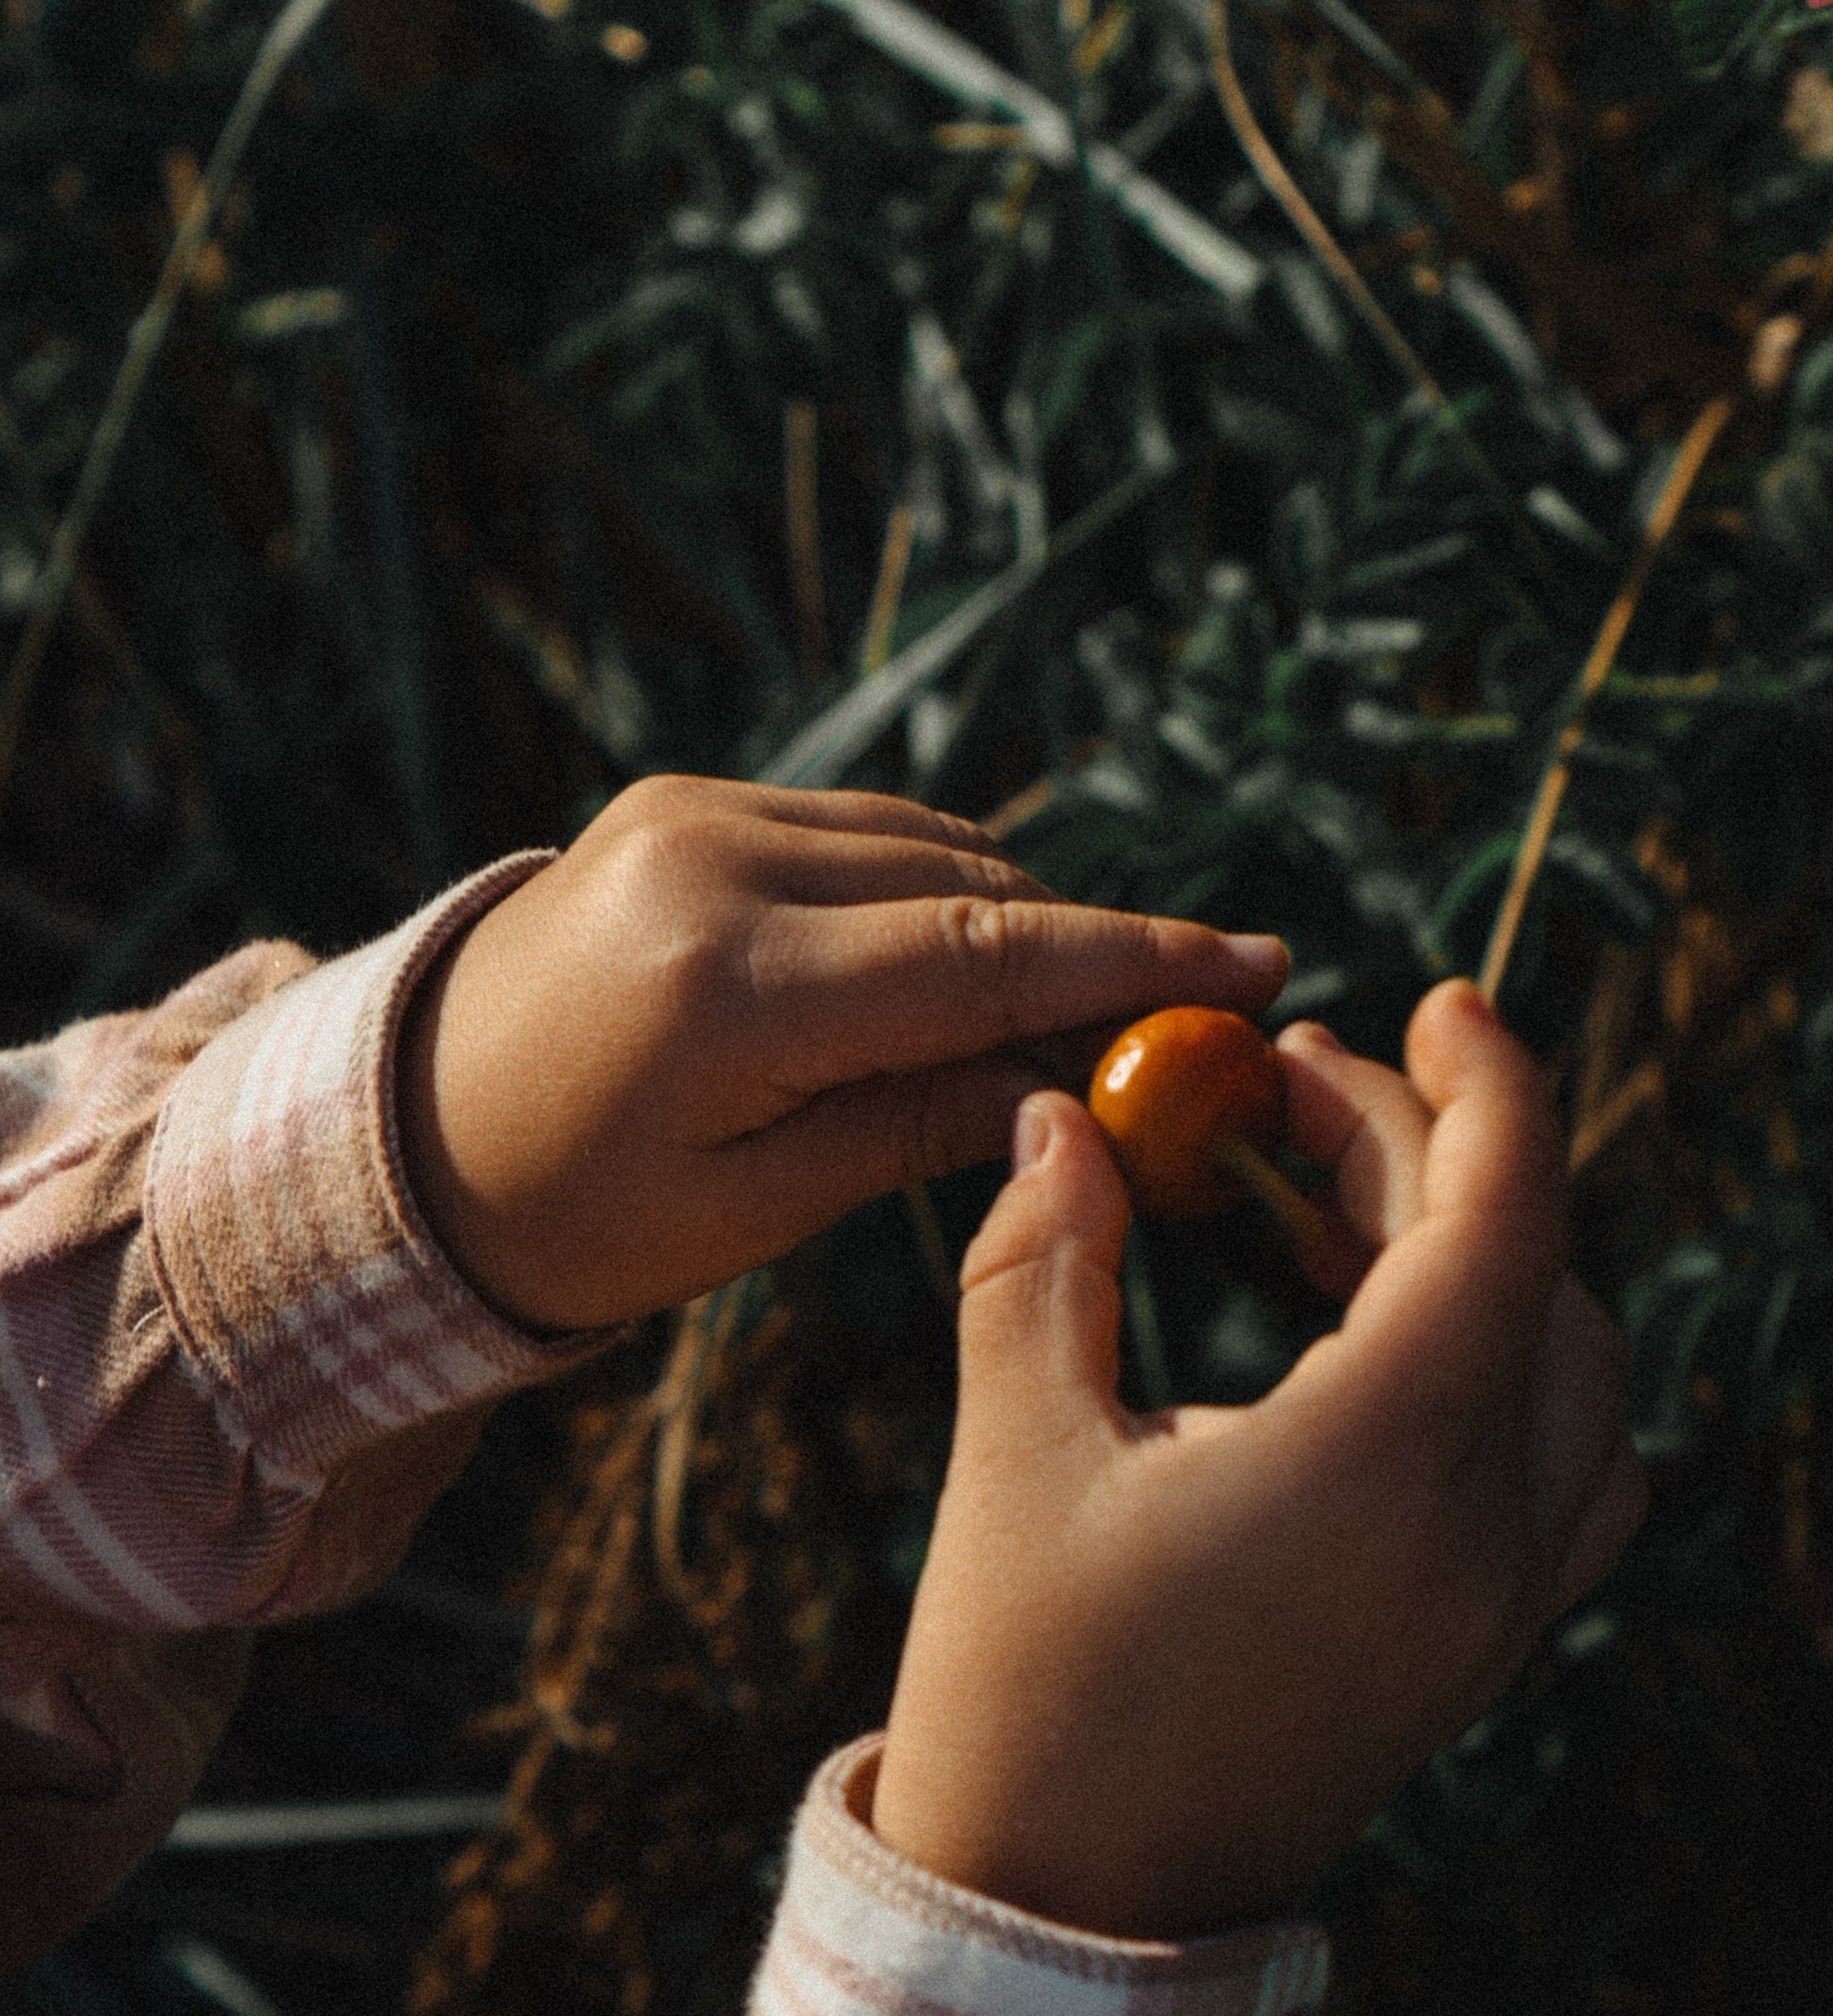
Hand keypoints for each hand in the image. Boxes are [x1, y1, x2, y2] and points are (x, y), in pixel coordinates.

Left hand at [395, 778, 1288, 1329]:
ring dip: (1017, 921)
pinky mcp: (682, 800)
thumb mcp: (756, 1207)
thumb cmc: (573, 1215)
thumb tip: (1083, 1082)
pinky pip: (862, 833)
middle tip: (1186, 1038)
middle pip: (971, 888)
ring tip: (1079, 1025)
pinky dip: (936, 891)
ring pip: (929, 847)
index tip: (1256, 965)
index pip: (979, 958)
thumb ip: (924, 1123)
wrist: (393, 1141)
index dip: (1134, 965)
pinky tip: (973, 970)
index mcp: (723, 990)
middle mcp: (708, 866)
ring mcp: (689, 813)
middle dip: (1090, 956)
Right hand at [871, 980, 1647, 1937]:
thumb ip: (1047, 1261)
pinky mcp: (1483, 1655)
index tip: (1428, 997)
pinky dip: (1514, 1376)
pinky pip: (1569, 1478)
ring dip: (1486, 1264)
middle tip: (1290, 1103)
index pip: (1505, 1216)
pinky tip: (1386, 1346)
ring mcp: (1502, 1606)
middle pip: (1536, 1278)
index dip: (1485, 1083)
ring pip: (1576, 1376)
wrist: (1063, 1927)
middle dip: (1436, 1160)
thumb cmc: (1024, 1691)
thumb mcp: (1016, 1455)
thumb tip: (1062, 1115)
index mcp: (1388, 1462)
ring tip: (1325, 1211)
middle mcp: (1485, 1531)